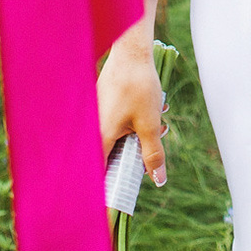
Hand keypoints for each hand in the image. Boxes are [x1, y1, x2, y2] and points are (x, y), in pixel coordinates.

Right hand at [97, 30, 168, 188]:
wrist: (131, 51)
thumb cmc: (139, 86)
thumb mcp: (150, 124)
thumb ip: (153, 154)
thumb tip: (157, 180)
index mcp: (101, 135)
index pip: (98, 172)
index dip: (106, 188)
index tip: (116, 199)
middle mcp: (92, 127)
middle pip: (107, 157)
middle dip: (129, 161)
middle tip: (147, 162)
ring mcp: (95, 115)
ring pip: (112, 139)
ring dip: (134, 141)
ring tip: (158, 127)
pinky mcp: (101, 105)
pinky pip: (112, 125)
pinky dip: (129, 127)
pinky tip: (149, 114)